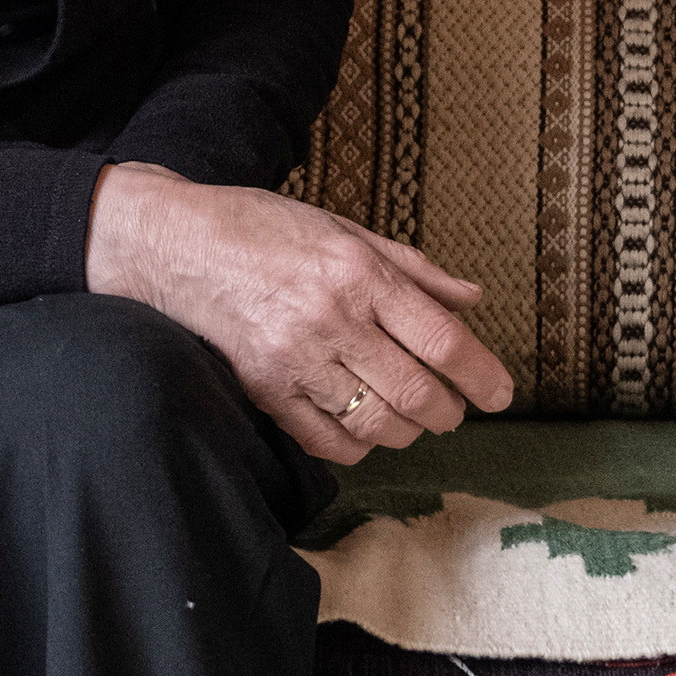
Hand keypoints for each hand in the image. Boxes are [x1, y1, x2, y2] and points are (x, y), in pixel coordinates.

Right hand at [86, 161, 516, 470]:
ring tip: (411, 421)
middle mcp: (332, 318)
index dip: (482, 375)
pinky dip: (357, 446)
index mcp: (359, 273)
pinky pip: (327, 440)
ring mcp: (295, 358)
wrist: (173, 244)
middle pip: (416, 391)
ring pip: (376, 422)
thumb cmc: (262, 228)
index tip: (502, 394)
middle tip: (454, 411)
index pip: (442, 339)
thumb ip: (412, 268)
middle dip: (448, 412)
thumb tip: (472, 298)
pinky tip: (364, 432)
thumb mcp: (343, 230)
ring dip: (407, 431)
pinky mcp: (264, 388)